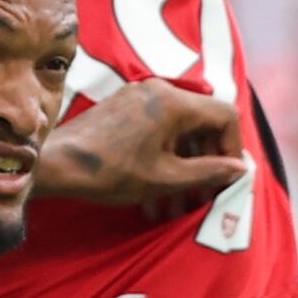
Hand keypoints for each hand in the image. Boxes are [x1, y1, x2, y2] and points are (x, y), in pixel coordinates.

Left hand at [41, 78, 246, 208]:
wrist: (56, 164)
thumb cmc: (110, 172)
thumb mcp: (166, 178)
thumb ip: (208, 171)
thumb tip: (240, 168)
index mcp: (175, 102)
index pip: (226, 116)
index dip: (233, 148)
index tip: (226, 177)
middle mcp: (160, 90)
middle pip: (203, 123)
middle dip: (206, 162)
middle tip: (203, 196)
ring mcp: (139, 96)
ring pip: (179, 130)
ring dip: (183, 167)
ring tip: (176, 206)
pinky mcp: (123, 107)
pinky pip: (157, 129)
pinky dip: (163, 158)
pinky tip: (155, 195)